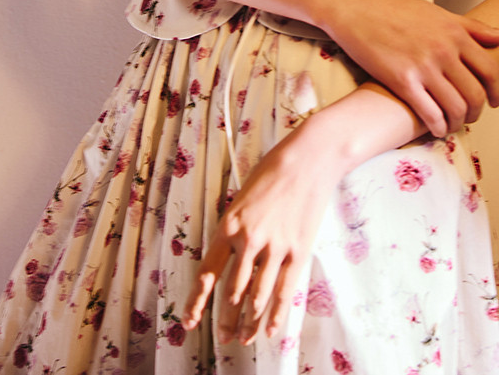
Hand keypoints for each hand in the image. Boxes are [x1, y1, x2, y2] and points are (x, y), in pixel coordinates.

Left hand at [182, 124, 337, 344]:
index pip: (208, 273)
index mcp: (229, 225)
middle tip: (223, 336)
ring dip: (249, 323)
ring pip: (257, 297)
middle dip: (225, 319)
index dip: (198, 302)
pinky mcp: (298, 250)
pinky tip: (270, 330)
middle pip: (232, 291)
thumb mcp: (242, 197)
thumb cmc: (273, 172)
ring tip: (244, 338)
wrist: (307, 160)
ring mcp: (275, 247)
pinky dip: (276, 315)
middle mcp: (249, 240)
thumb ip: (234, 229)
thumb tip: (230, 256)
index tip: (191, 321)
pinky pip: (284, 291)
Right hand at [327, 0, 498, 136]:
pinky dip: (437, 127)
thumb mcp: (438, 12)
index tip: (495, 101)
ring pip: (456, 108)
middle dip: (477, 112)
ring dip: (457, 123)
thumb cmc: (395, 10)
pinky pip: (430, 114)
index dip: (498, 91)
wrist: (357, 10)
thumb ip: (471, 26)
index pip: (491, 70)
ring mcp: (424, 66)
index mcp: (455, 33)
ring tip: (451, 124)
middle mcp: (444, 50)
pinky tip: (434, 128)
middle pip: (475, 94)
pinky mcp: (403, 81)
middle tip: (471, 116)